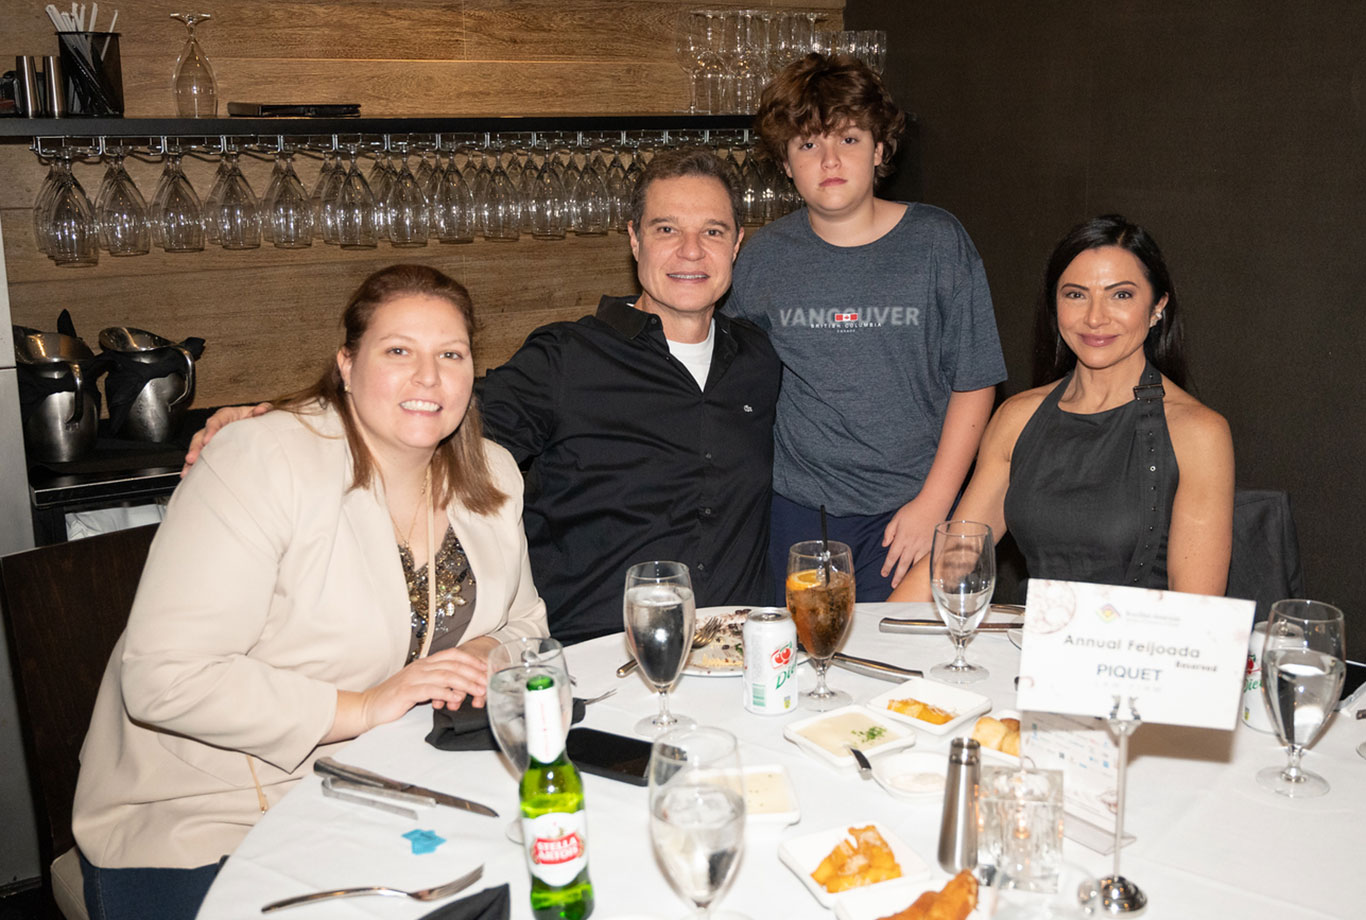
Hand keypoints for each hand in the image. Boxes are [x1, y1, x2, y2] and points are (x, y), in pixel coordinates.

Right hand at [180, 402, 270, 476]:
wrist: (258, 427)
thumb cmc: (258, 418)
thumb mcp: (263, 411)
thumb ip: (264, 409)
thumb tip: (260, 410)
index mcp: (226, 415)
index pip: (216, 421)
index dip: (211, 430)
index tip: (208, 440)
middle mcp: (216, 427)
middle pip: (201, 435)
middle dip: (195, 448)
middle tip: (192, 458)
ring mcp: (213, 439)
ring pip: (198, 448)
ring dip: (192, 459)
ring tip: (187, 471)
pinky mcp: (212, 450)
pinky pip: (201, 457)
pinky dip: (194, 466)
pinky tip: (190, 474)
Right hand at [358, 646, 490, 732]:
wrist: (370, 707)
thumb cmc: (396, 698)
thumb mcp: (420, 686)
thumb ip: (438, 684)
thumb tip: (461, 688)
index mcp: (425, 663)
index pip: (453, 655)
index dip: (472, 661)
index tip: (486, 669)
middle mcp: (421, 667)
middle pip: (453, 664)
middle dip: (474, 673)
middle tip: (488, 682)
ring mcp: (413, 678)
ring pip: (445, 676)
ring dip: (466, 683)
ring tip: (479, 691)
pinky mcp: (407, 692)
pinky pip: (430, 690)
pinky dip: (446, 693)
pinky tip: (457, 698)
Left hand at [881, 495, 944, 588]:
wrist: (933, 504)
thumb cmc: (913, 509)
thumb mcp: (896, 518)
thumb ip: (889, 532)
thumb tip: (885, 544)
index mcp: (901, 538)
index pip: (892, 556)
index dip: (887, 567)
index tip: (884, 574)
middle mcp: (912, 545)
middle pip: (903, 564)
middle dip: (897, 576)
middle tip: (893, 586)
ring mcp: (924, 546)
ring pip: (915, 565)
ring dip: (910, 575)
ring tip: (906, 584)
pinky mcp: (933, 545)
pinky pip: (927, 560)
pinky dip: (923, 568)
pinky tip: (921, 575)